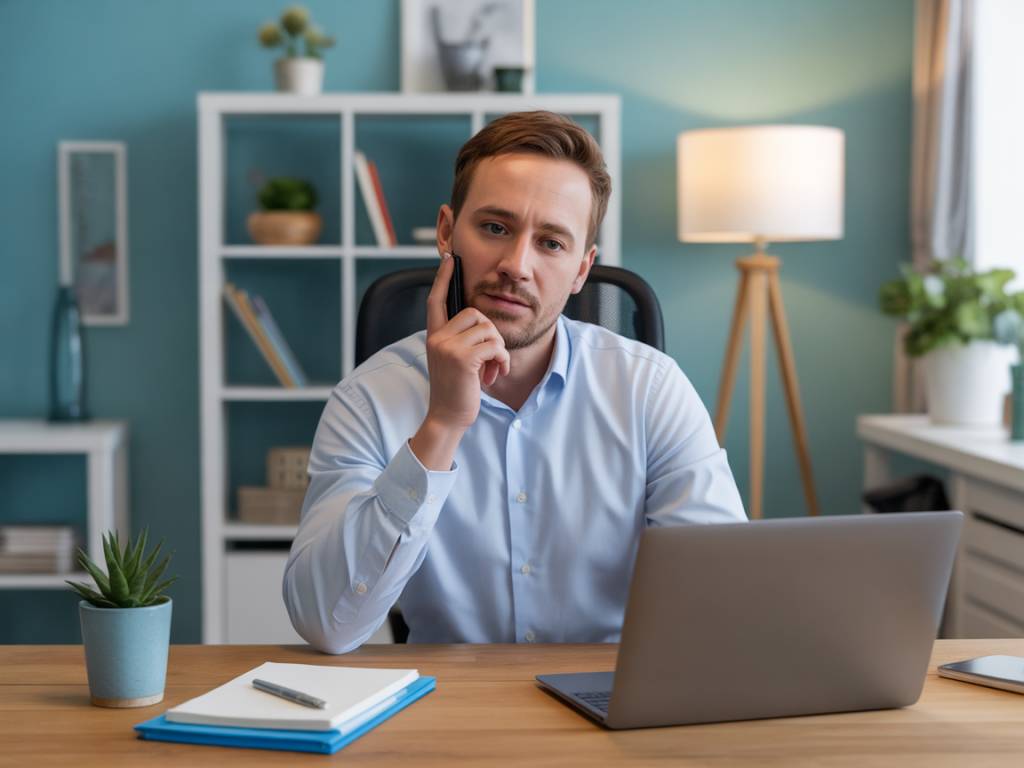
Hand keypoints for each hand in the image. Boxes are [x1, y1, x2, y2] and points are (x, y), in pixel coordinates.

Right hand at [422, 253, 510, 430]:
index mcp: (434, 336)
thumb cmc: (458, 389)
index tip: (450, 258)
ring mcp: (448, 347)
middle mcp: (437, 338)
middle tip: (490, 358)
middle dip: (491, 334)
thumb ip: (462, 338)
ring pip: (488, 329)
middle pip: (475, 313)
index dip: (444, 278)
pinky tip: (495, 375)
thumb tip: (481, 322)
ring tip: (492, 369)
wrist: (448, 416)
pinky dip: (502, 360)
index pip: (436, 299)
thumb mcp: (456, 359)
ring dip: (498, 350)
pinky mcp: (462, 358)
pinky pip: (495, 346)